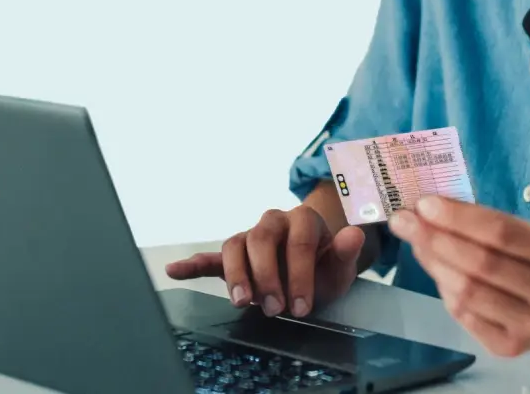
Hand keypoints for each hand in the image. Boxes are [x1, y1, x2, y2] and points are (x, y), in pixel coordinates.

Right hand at [164, 205, 365, 318]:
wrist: (313, 266)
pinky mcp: (234, 255)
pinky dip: (193, 263)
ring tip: (242, 302)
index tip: (303, 306)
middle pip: (261, 239)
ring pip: (235, 244)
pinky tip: (174, 269)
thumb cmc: (327, 266)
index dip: (300, 274)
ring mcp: (251, 236)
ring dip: (237, 274)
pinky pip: (211, 256)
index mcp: (303, 219)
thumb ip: (347, 251)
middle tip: (276, 309)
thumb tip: (354, 234)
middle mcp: (273, 221)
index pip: (299, 241)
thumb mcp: (342, 264)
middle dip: (267, 275)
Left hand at [388, 196, 529, 357]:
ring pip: (468, 292)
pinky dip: (445, 290)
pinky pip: (464, 315)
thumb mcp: (525, 236)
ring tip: (415, 243)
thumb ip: (484, 223)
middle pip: (482, 263)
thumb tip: (428, 209)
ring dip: (434, 263)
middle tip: (402, 221)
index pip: (503, 231)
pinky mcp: (510, 347)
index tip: (424, 204)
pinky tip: (438, 272)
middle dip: (436, 238)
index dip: (460, 217)